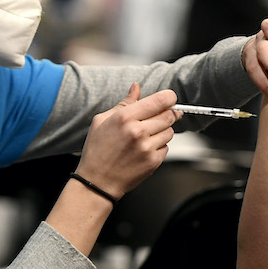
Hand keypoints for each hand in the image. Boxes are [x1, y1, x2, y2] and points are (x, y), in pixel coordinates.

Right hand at [75, 83, 178, 198]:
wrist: (97, 182)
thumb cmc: (97, 150)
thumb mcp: (102, 121)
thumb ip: (124, 103)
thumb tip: (136, 87)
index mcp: (125, 118)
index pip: (160, 101)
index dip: (169, 97)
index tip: (170, 98)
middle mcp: (138, 132)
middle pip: (169, 115)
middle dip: (168, 114)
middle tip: (159, 116)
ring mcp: (147, 148)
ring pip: (170, 131)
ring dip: (162, 131)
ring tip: (146, 136)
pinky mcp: (153, 162)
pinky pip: (166, 147)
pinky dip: (159, 146)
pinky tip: (144, 149)